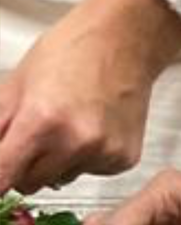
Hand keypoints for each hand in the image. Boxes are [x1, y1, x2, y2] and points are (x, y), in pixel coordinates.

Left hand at [0, 0, 180, 191]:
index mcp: (41, 121)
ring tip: (67, 125)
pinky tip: (91, 128)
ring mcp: (103, 154)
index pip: (3, 176)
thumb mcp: (16, 85)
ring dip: (54, 163)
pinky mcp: (123, 159)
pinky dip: (83, 158)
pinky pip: (88, 173)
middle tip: (31, 136)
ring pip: (58, 179)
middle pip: (29, 184)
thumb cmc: (70, 52)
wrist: (125, 39)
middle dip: (21, 167)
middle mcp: (75, 143)